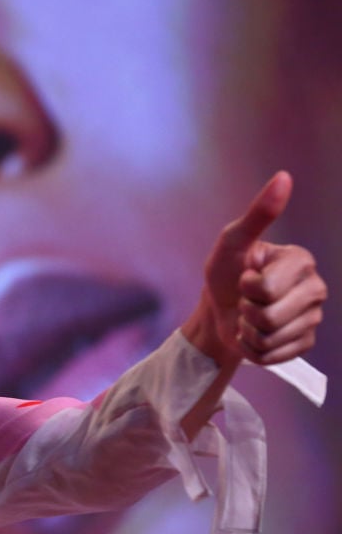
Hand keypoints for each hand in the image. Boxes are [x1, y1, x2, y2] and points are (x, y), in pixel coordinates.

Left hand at [184, 171, 326, 365]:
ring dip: (248, 330)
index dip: (245, 287)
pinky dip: (254, 349)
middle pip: (270, 316)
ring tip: (249, 317)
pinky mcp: (304, 343)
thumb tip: (283, 177)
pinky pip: (273, 355)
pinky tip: (255, 334)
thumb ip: (258, 214)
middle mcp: (315, 289)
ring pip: (271, 338)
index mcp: (302, 261)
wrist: (217, 312)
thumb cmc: (225, 274)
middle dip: (245, 311)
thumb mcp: (233, 242)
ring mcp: (312, 318)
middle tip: (245, 300)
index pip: (266, 288)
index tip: (245, 277)